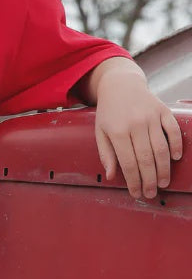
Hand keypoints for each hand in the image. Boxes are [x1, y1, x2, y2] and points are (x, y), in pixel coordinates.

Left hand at [94, 69, 181, 198]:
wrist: (120, 85)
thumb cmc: (109, 112)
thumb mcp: (100, 131)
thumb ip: (105, 154)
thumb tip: (111, 176)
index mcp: (117, 131)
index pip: (127, 162)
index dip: (133, 181)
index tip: (136, 193)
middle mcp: (135, 124)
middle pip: (146, 158)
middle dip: (149, 180)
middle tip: (152, 193)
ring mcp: (150, 116)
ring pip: (161, 148)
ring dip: (164, 169)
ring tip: (163, 183)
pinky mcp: (163, 110)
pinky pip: (173, 130)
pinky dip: (177, 145)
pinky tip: (175, 158)